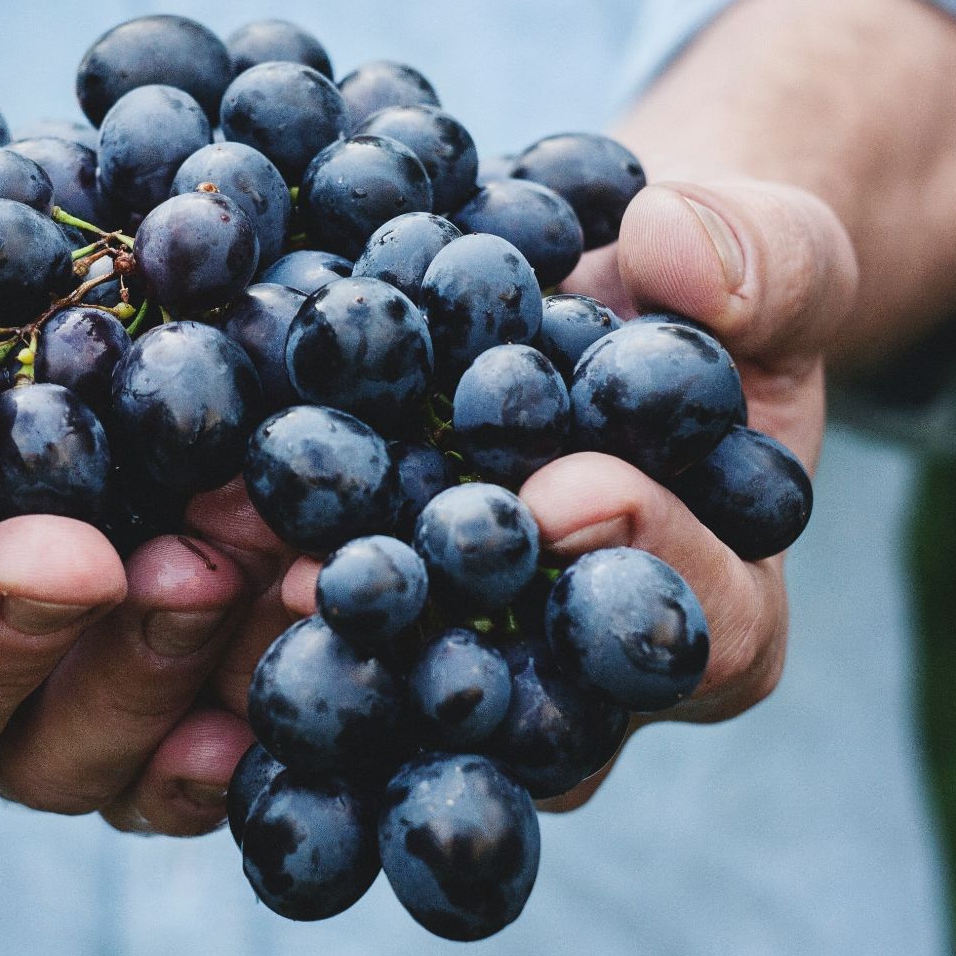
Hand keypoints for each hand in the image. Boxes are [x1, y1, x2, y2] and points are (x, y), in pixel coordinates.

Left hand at [276, 174, 857, 809]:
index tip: (565, 491)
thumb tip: (673, 251)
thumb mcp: (774, 256)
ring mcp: (477, 665)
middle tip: (354, 574)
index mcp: (723, 611)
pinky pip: (324, 642)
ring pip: (409, 698)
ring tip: (240, 555)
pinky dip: (250, 597)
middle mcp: (591, 679)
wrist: (601, 301)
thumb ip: (763, 262)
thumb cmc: (708, 295)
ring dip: (322, 635)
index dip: (645, 563)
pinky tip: (182, 540)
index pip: (707, 629)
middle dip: (445, 636)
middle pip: (534, 704)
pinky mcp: (379, 630)